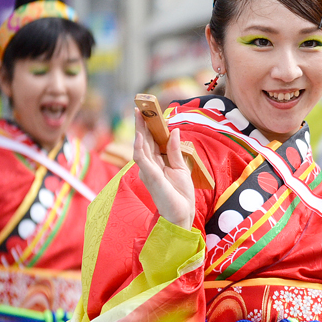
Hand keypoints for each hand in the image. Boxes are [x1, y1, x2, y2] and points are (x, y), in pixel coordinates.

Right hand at [133, 109, 195, 229]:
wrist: (182, 213)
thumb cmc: (181, 194)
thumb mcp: (181, 167)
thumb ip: (176, 150)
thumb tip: (175, 130)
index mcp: (158, 162)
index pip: (151, 141)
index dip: (149, 126)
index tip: (147, 111)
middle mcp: (150, 165)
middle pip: (144, 141)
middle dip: (141, 124)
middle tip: (139, 107)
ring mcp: (148, 171)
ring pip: (140, 147)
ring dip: (138, 131)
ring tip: (138, 115)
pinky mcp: (150, 177)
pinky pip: (142, 160)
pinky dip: (139, 147)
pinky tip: (139, 137)